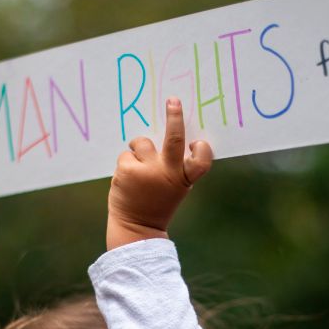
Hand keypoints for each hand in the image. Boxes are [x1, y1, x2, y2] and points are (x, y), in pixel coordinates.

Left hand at [106, 98, 212, 249]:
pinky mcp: (127, 170)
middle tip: (173, 101)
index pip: (201, 161)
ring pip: (141, 143)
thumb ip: (174, 166)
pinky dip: (126, 163)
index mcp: (183, 179)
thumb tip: (165, 133)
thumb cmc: (156, 202)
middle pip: (174, 139)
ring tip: (137, 170)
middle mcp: (167, 173)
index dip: (202, 150)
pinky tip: (128, 180)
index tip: (197, 142)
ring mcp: (146, 171)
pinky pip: (126, 154)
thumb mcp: (174, 187)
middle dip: (175, 117)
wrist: (135, 227)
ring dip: (138, 150)